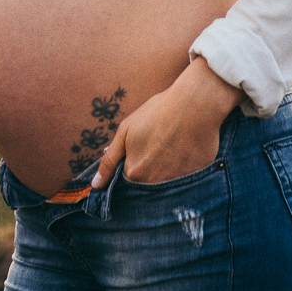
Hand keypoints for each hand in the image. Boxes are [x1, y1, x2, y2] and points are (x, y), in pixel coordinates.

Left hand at [91, 57, 242, 187]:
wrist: (194, 103)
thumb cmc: (158, 113)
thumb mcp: (126, 130)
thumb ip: (109, 160)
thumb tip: (95, 185)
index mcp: (135, 173)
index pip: (126, 183)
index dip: (132, 167)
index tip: (141, 153)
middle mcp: (154, 184)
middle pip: (146, 187)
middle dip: (149, 172)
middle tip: (158, 149)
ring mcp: (176, 184)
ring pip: (166, 187)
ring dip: (166, 173)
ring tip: (172, 149)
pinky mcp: (196, 179)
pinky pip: (186, 183)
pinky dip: (184, 171)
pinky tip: (186, 152)